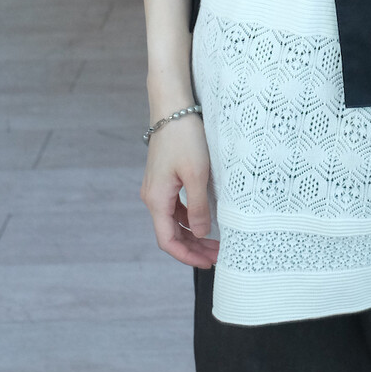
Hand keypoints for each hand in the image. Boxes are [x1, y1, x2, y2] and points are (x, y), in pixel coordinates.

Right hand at [140, 114, 219, 269]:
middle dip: (193, 248)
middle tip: (218, 256)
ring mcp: (157, 188)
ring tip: (216, 242)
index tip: (209, 263)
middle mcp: (152, 197)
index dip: (187, 256)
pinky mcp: (164, 179)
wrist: (172, 108)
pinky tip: (205, 220)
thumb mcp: (196, 173)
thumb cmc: (184, 137)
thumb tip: (200, 233)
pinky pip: (175, 207)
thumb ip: (198, 206)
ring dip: (193, 234)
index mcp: (156, 199)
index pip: (168, 241)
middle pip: (171, 233)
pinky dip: (189, 218)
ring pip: (173, 221)